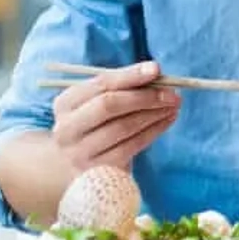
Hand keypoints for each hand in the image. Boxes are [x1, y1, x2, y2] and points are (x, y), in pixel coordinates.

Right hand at [51, 61, 179, 171]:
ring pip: (123, 127)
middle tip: (172, 93)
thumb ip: (123, 86)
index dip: (130, 75)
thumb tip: (154, 72)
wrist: (84, 166)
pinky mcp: (97, 170)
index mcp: (65, 103)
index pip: (100, 84)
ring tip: (174, 105)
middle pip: (109, 105)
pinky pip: (131, 146)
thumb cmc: (98, 125)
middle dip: (145, 96)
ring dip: (154, 113)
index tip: (156, 69)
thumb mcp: (101, 103)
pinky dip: (154, 130)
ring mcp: (79, 152)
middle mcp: (66, 129)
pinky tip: (168, 120)